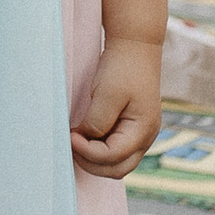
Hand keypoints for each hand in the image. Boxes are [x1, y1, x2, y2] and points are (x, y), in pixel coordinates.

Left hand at [72, 36, 161, 178]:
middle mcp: (145, 137)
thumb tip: (85, 141)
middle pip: (117, 169)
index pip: (113, 157)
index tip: (69, 135)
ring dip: (94, 158)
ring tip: (75, 140)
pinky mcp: (132, 127)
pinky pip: (115, 149)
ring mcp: (140, 134)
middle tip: (70, 145)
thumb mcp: (107, 94)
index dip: (88, 151)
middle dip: (91, 163)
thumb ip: (97, 122)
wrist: (135, 46)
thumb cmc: (123, 67)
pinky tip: (83, 136)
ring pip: (116, 162)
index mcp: (143, 130)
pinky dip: (98, 149)